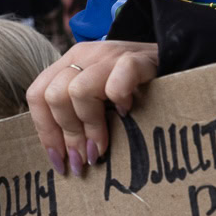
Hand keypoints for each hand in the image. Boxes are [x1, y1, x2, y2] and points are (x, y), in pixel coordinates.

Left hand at [26, 41, 158, 177]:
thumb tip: (66, 159)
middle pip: (53, 96)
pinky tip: (127, 113)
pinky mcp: (138, 58)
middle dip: (68, 136)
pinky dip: (119, 100)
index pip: (38, 95)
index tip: (59, 161)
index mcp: (69, 63)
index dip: (45, 132)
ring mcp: (110, 54)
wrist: (178, 56)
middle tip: (86, 159)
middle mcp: (85, 55)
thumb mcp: (100, 97)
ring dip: (90, 127)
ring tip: (102, 148)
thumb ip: (79, 115)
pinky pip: (118, 79)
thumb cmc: (135, 88)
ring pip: (78, 91)